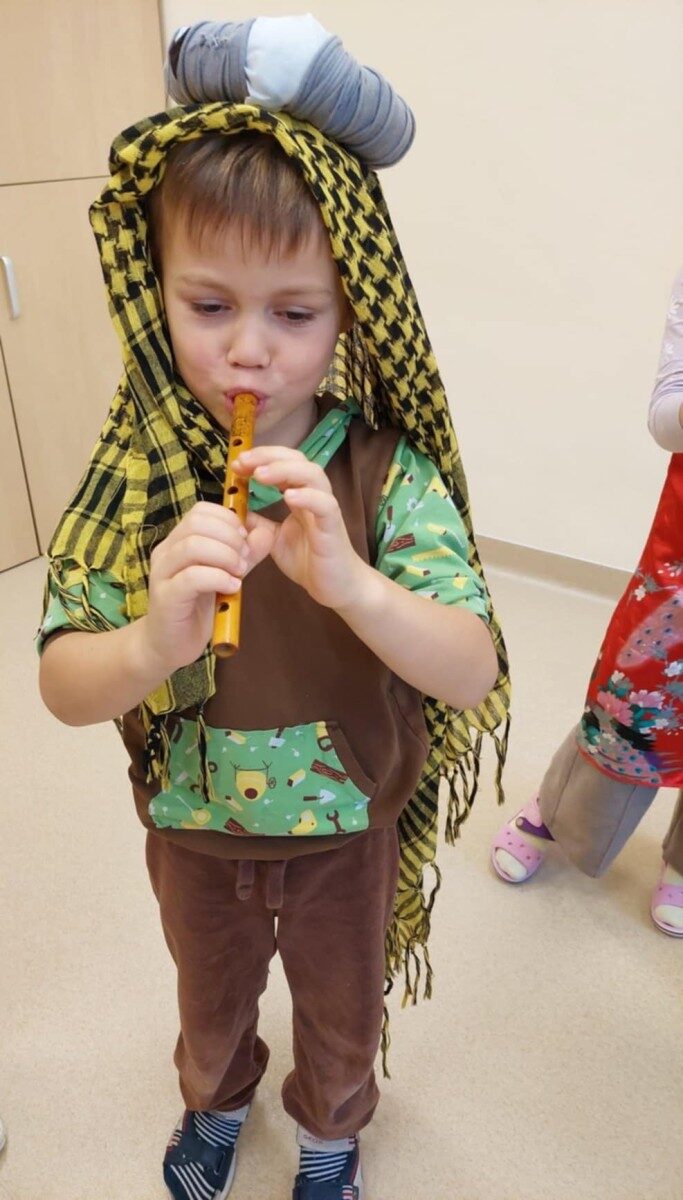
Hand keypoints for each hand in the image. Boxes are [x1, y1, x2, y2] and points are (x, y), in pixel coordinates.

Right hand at [143, 501, 249, 672]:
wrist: (169, 644)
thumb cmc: (197, 607)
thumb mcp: (226, 575)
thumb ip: (245, 554)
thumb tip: (267, 532)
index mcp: (179, 540)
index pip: (201, 510)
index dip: (228, 519)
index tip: (245, 539)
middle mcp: (166, 551)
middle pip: (197, 522)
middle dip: (230, 537)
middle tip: (245, 558)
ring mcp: (162, 572)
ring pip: (193, 545)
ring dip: (226, 556)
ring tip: (240, 572)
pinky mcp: (166, 596)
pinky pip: (192, 577)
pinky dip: (218, 578)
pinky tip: (233, 587)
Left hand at [233, 445, 367, 609]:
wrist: (335, 588)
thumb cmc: (308, 561)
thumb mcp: (273, 539)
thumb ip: (256, 523)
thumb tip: (232, 510)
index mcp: (300, 495)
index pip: (283, 463)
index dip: (261, 458)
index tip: (237, 465)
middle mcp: (314, 496)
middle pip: (298, 459)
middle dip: (269, 456)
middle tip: (243, 462)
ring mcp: (326, 510)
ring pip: (313, 475)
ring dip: (285, 470)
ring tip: (260, 475)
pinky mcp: (333, 528)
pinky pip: (325, 505)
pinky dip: (308, 497)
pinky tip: (288, 496)